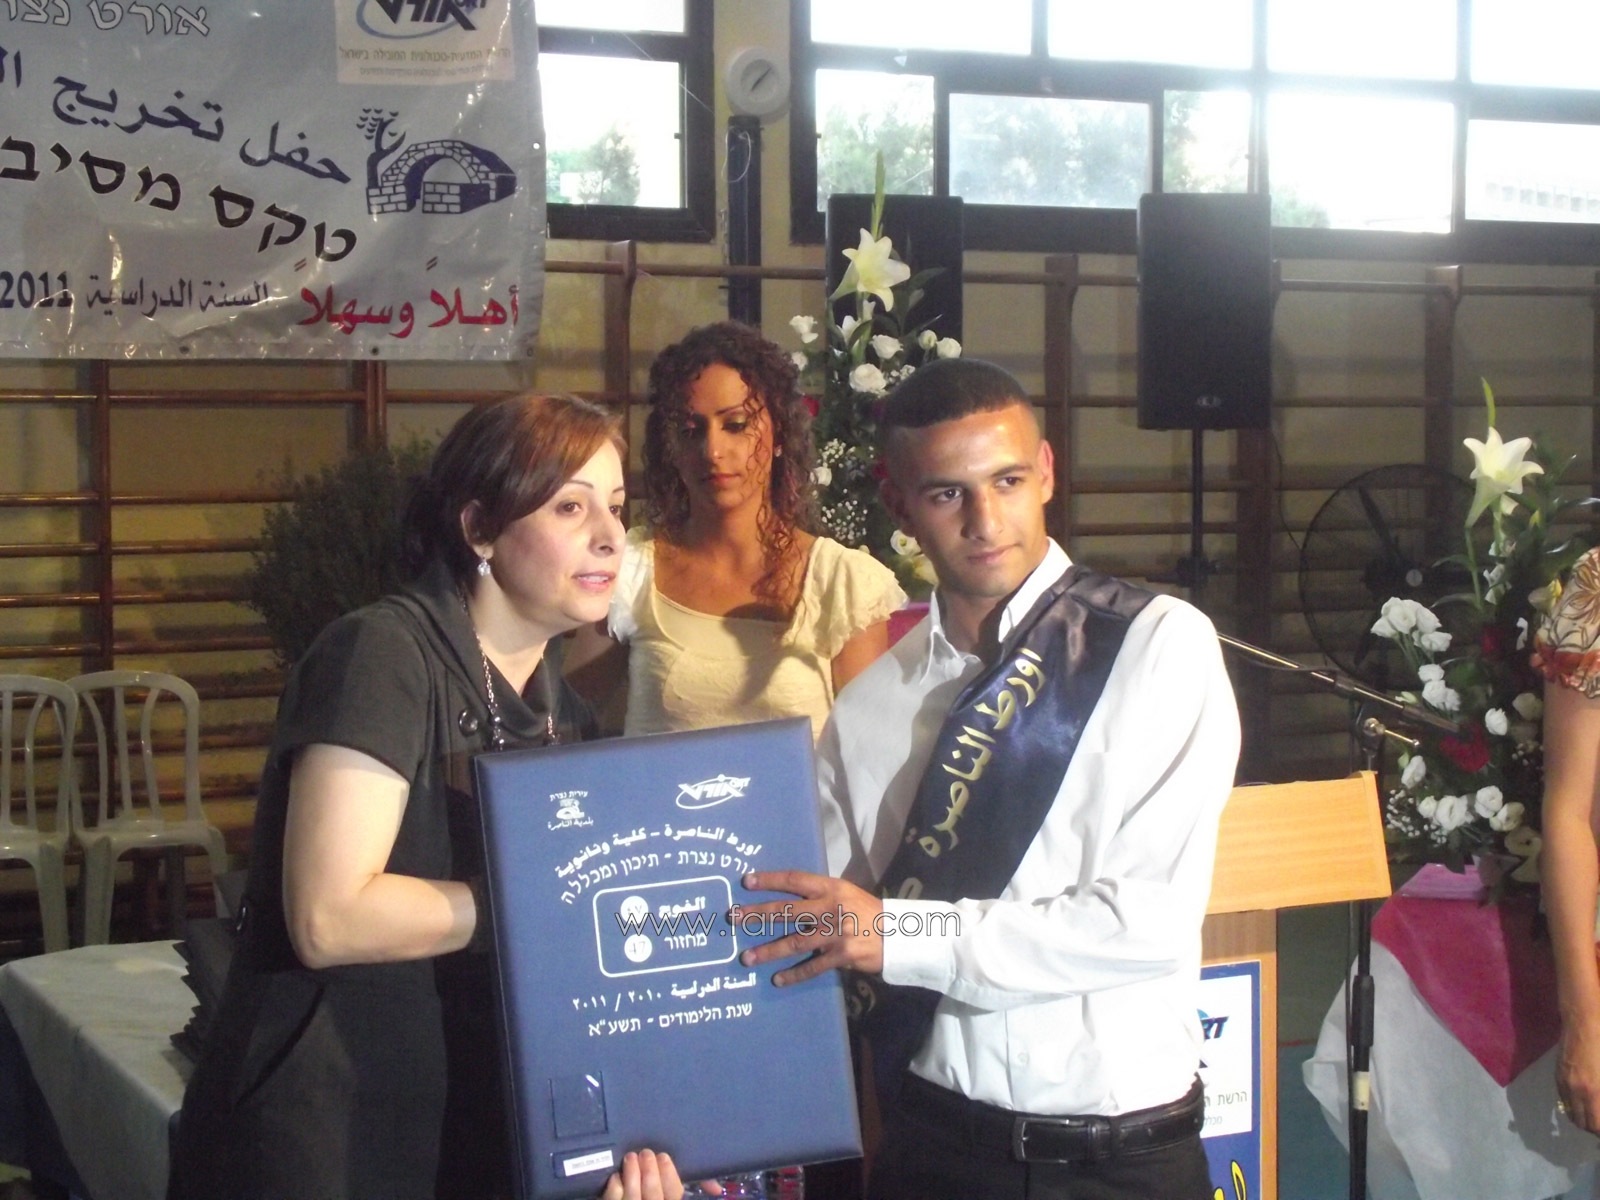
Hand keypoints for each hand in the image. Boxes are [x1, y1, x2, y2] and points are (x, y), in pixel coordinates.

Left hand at [600, 1150, 705, 1199]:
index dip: (668, 1176)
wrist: (640, 1197)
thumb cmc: (660, 1192)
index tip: (663, 1156)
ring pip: (631, 1198)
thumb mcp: (676, 1191)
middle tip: (646, 1153)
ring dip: (631, 1174)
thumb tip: (717, 1189)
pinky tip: (616, 1175)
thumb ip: (698, 1184)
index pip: (673, 1194)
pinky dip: (614, 1187)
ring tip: (631, 1156)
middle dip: (649, 1173)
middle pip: (652, 1196)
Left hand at [731, 870, 883, 985]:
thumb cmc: (868, 912)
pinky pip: (813, 966)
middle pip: (787, 910)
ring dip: (768, 951)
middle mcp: (831, 907)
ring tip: (746, 958)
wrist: (900, 934)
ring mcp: (836, 932)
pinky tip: (777, 980)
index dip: (770, 880)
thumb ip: (820, 895)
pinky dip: (794, 975)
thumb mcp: (846, 893)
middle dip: (757, 914)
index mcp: (831, 887)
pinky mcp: (843, 955)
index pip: (795, 880)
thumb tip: (788, 899)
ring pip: (794, 942)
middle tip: (733, 917)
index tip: (746, 882)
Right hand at [1558, 1019, 1599, 1133]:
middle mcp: (1577, 1092)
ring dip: (1584, 1120)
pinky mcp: (1559, 1076)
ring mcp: (1565, 1084)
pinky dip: (1574, 1107)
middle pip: (1584, 1124)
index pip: (1596, 1126)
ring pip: (1572, 1114)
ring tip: (1595, 1116)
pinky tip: (1584, 1102)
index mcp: (1595, 1092)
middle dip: (1595, 1128)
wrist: (1584, 1022)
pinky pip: (1564, 1101)